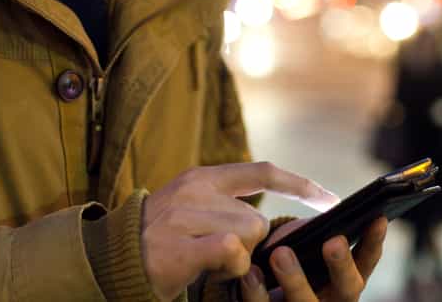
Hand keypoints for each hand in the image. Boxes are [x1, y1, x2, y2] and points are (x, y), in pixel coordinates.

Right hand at [141, 162, 338, 300]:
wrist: (112, 259)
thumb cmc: (159, 240)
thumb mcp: (192, 208)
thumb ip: (227, 205)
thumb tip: (276, 221)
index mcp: (202, 176)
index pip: (263, 171)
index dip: (300, 185)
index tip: (329, 199)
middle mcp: (195, 189)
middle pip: (257, 220)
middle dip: (250, 246)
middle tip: (218, 254)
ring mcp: (186, 216)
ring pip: (247, 237)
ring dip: (237, 259)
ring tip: (205, 261)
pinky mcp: (180, 245)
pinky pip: (231, 252)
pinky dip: (229, 267)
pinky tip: (207, 268)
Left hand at [238, 216, 388, 301]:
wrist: (257, 292)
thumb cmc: (288, 258)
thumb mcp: (307, 245)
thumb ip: (319, 233)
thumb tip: (329, 203)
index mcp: (344, 281)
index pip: (366, 262)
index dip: (373, 243)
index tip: (377, 218)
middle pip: (347, 290)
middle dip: (340, 266)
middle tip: (332, 241)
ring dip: (295, 280)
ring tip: (280, 254)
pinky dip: (257, 292)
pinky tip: (250, 273)